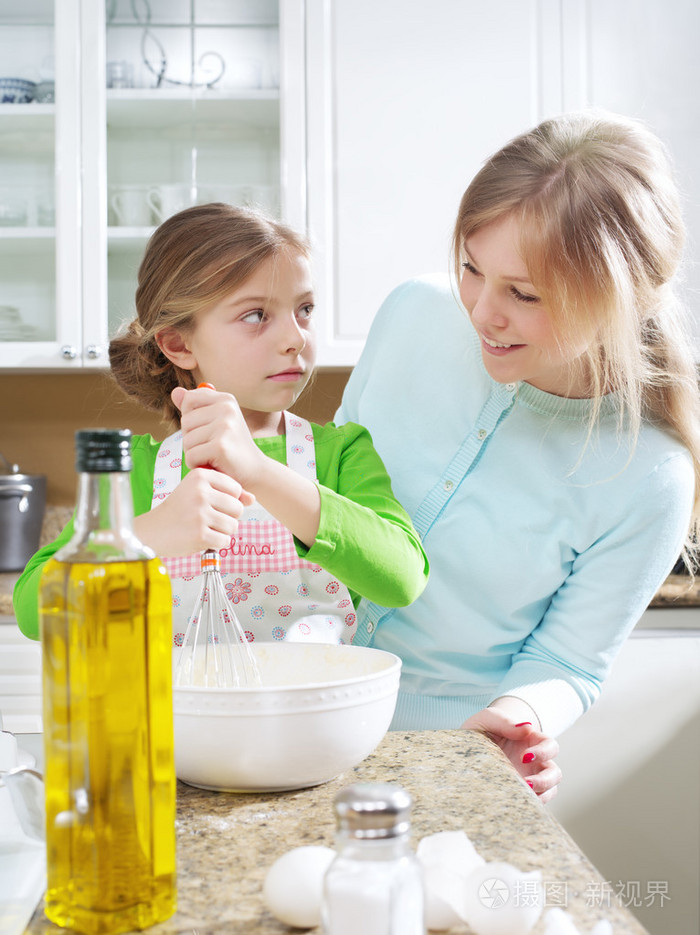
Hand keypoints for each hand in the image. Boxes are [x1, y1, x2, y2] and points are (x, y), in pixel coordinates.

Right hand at [134, 466, 253, 556]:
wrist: (152, 530)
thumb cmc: (178, 510)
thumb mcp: (199, 493)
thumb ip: (227, 493)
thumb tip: (252, 498)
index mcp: (200, 476)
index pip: (236, 489)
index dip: (228, 500)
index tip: (211, 504)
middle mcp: (200, 492)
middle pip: (238, 508)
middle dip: (228, 518)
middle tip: (207, 519)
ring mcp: (200, 513)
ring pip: (233, 526)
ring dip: (222, 532)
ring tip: (204, 528)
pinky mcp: (200, 534)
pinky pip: (225, 541)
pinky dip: (216, 544)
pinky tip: (202, 538)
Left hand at [172, 384, 264, 487]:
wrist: (255, 471)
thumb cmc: (232, 447)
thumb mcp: (215, 422)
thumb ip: (195, 407)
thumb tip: (175, 391)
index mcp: (226, 399)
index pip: (189, 400)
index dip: (191, 418)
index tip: (207, 429)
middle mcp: (227, 409)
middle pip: (185, 421)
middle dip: (192, 439)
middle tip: (212, 446)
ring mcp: (224, 427)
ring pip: (187, 440)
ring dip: (194, 453)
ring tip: (213, 456)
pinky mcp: (220, 447)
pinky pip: (191, 456)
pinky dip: (197, 464)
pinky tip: (213, 464)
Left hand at [460, 707, 560, 803]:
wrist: (469, 746)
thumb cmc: (483, 729)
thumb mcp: (488, 720)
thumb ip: (504, 721)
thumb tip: (527, 728)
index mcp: (532, 740)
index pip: (550, 746)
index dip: (543, 752)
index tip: (524, 756)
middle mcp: (535, 762)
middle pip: (555, 773)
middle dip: (545, 780)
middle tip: (526, 782)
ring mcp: (529, 779)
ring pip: (549, 791)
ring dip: (541, 795)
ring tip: (522, 795)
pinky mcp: (520, 793)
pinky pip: (532, 803)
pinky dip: (528, 805)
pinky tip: (514, 803)